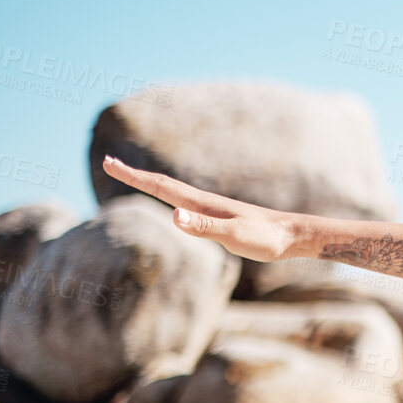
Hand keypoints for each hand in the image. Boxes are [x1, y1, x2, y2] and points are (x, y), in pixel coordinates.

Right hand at [102, 155, 302, 262]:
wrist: (293, 235)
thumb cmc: (266, 239)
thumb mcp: (235, 235)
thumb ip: (205, 227)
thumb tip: (174, 214)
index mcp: (202, 204)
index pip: (160, 186)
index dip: (133, 176)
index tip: (109, 163)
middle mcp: (205, 202)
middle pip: (163, 184)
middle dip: (135, 175)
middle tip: (109, 162)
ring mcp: (213, 209)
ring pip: (175, 192)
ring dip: (151, 183)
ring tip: (135, 177)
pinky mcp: (222, 218)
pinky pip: (188, 204)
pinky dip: (172, 198)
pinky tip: (175, 203)